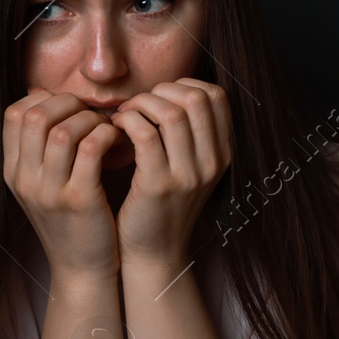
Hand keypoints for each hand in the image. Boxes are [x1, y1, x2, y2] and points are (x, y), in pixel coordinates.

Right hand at [2, 87, 126, 276]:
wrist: (81, 268)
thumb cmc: (69, 219)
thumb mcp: (41, 184)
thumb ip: (39, 145)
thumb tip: (39, 93)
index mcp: (13, 172)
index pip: (13, 115)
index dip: (42, 99)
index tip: (67, 106)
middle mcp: (25, 180)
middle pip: (34, 117)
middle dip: (67, 103)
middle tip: (89, 112)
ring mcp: (49, 192)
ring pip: (62, 131)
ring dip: (89, 120)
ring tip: (104, 127)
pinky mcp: (79, 200)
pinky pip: (91, 150)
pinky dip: (106, 136)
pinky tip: (116, 141)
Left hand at [107, 78, 232, 266]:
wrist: (153, 252)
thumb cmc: (162, 204)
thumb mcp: (188, 168)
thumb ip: (187, 134)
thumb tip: (168, 91)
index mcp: (222, 154)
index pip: (216, 96)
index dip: (183, 85)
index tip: (159, 96)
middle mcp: (212, 163)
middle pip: (196, 99)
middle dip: (160, 91)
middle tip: (138, 105)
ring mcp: (189, 175)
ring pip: (171, 113)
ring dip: (140, 104)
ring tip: (125, 116)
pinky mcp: (159, 185)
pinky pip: (145, 134)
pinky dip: (127, 122)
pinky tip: (116, 130)